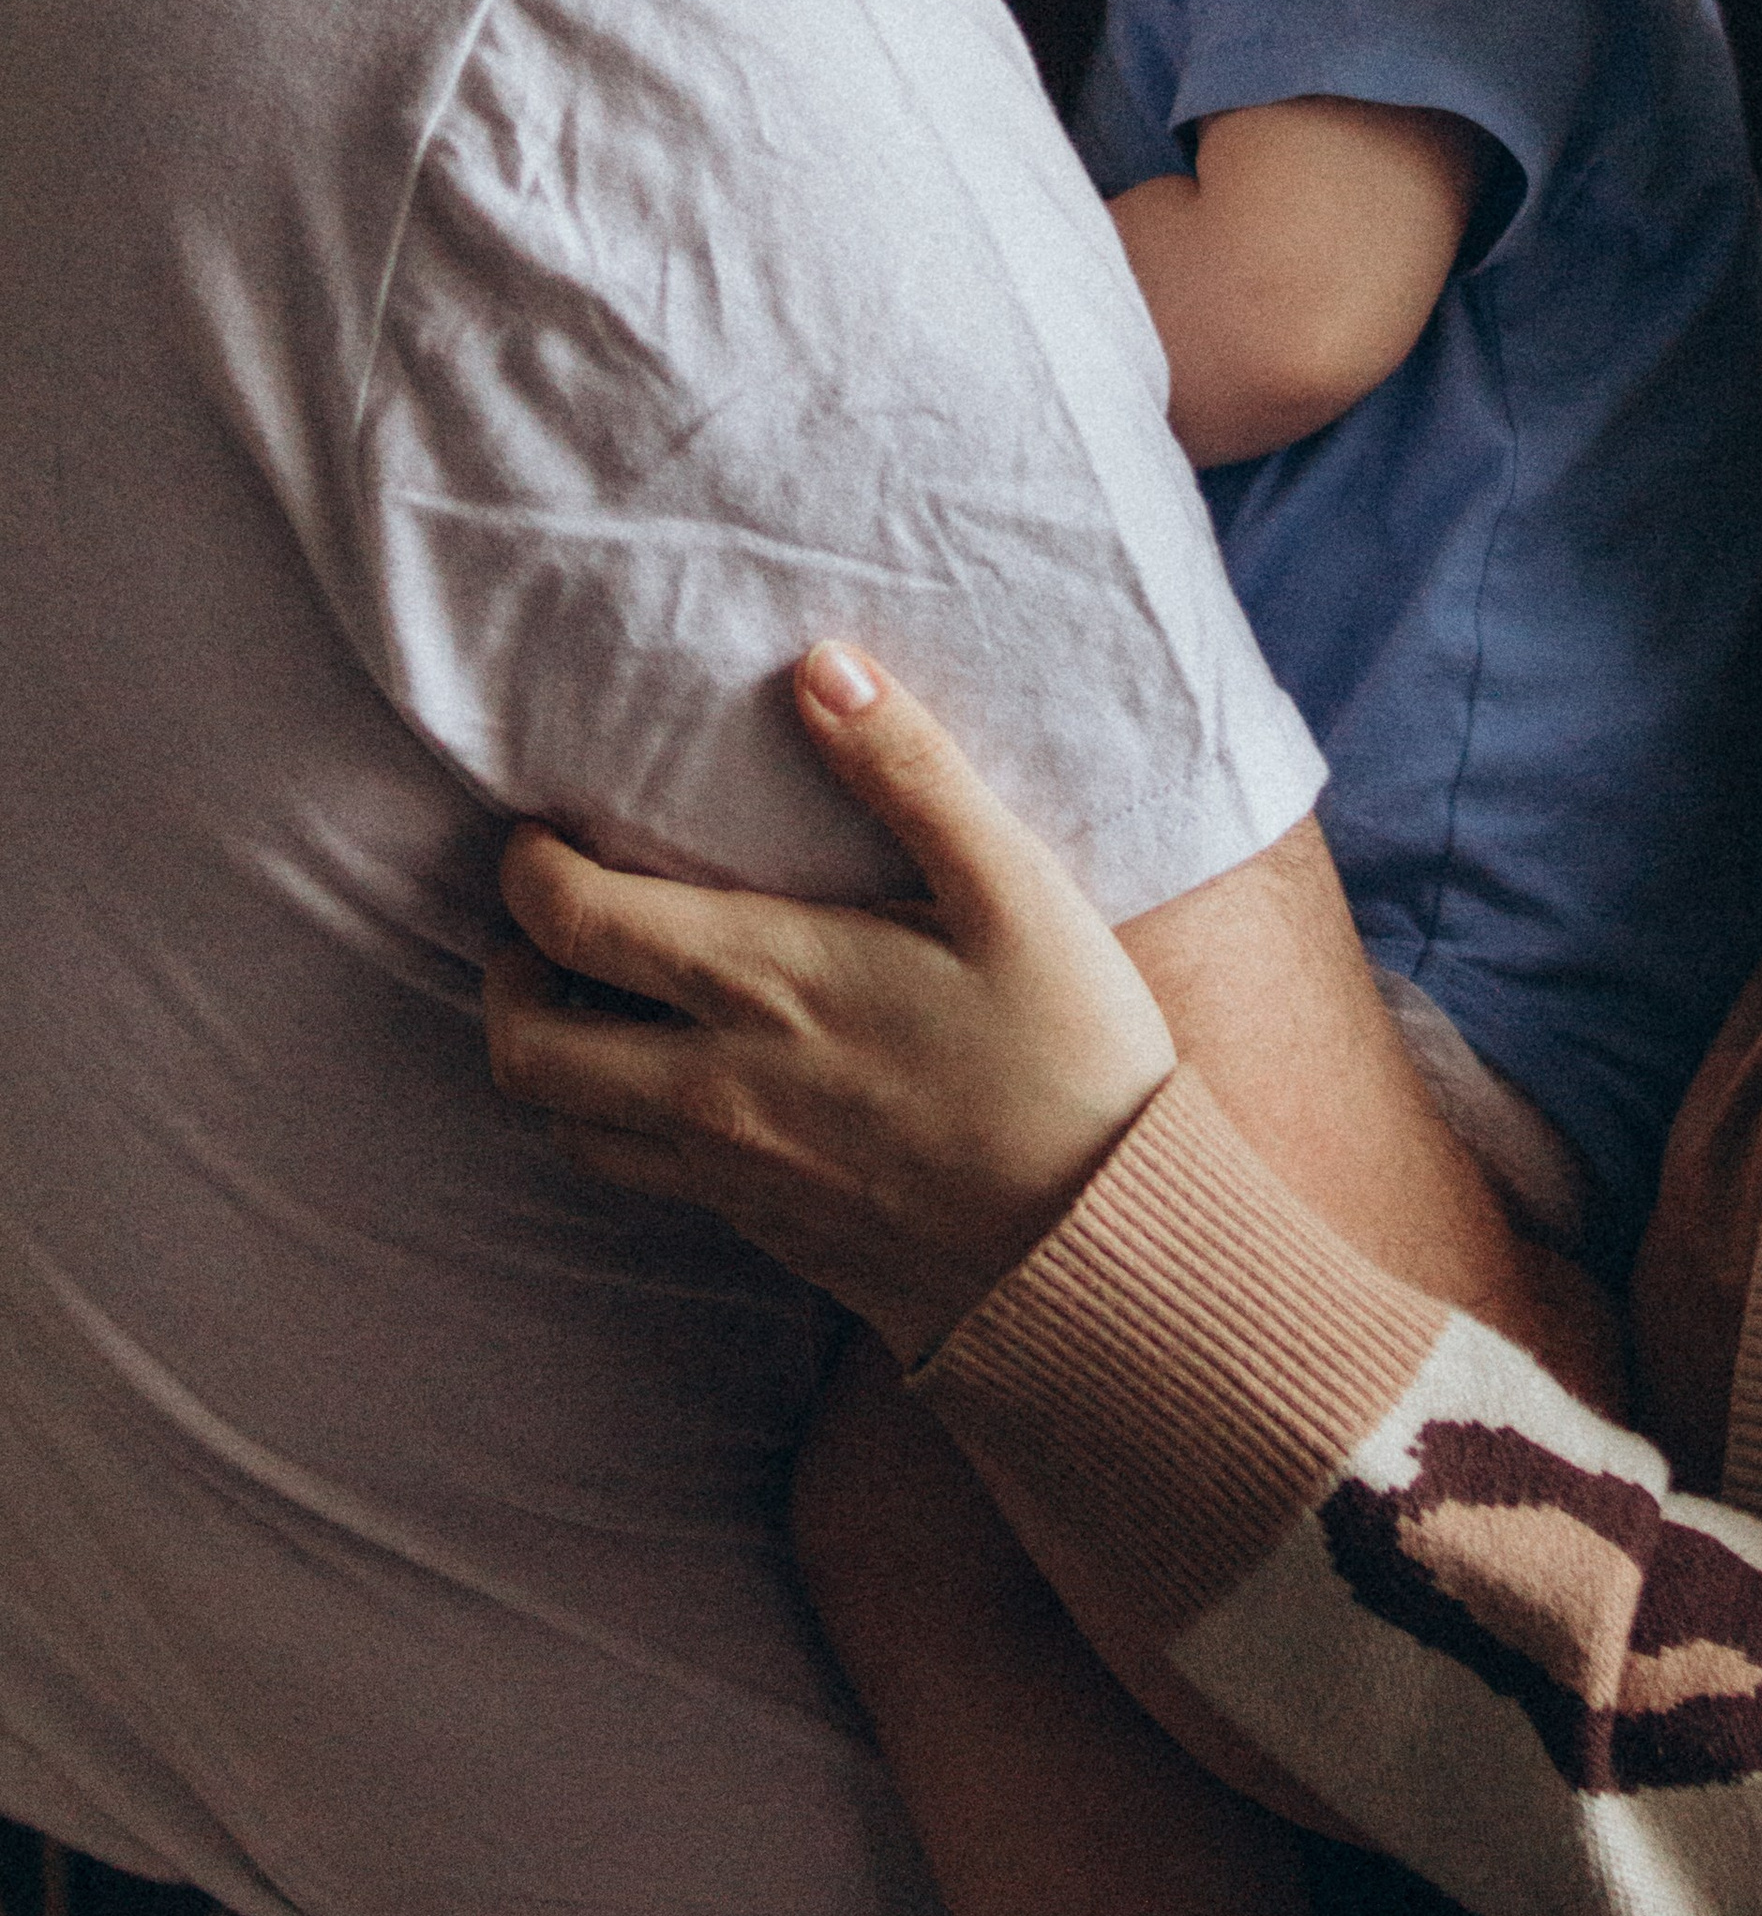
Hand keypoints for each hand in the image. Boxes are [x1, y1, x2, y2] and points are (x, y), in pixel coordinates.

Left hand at [483, 646, 1177, 1360]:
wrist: (1102, 1250)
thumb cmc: (1070, 1056)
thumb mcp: (1014, 891)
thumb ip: (910, 773)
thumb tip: (822, 666)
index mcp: (762, 982)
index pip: (568, 920)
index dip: (529, 867)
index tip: (547, 834)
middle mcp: (716, 1087)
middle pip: (522, 1045)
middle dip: (507, 974)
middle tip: (546, 926)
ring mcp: (732, 1174)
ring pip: (565, 1126)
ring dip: (552, 1059)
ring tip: (600, 1005)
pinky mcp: (766, 1233)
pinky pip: (640, 1180)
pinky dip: (620, 1124)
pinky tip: (686, 1086)